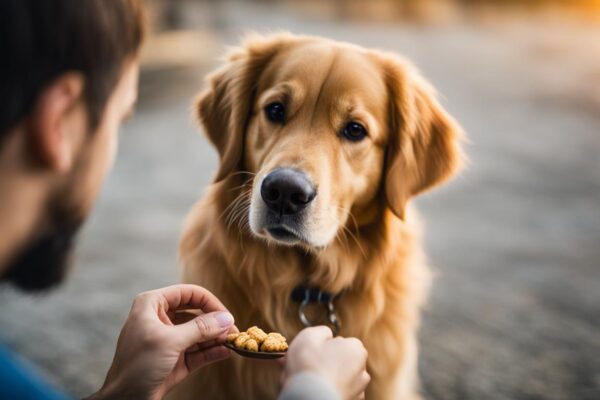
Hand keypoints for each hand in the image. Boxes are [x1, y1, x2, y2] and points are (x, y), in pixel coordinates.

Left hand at [89, 284, 236, 399]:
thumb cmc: (137, 366)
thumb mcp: (170, 342)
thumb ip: (200, 328)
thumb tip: (226, 318)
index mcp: (152, 305)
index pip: (187, 294)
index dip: (209, 302)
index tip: (226, 315)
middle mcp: (161, 319)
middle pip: (196, 313)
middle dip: (215, 322)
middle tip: (233, 331)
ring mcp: (169, 340)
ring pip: (199, 333)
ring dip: (216, 337)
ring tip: (233, 342)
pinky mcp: (176, 360)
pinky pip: (198, 351)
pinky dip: (212, 351)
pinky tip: (226, 352)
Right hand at [281, 326, 369, 399]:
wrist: (309, 399)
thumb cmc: (309, 366)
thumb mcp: (310, 335)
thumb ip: (322, 331)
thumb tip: (326, 335)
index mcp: (355, 349)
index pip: (339, 342)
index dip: (323, 345)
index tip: (311, 351)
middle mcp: (362, 369)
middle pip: (340, 360)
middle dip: (325, 361)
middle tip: (306, 364)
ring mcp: (358, 390)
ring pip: (339, 378)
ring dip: (327, 377)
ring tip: (308, 379)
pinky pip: (337, 391)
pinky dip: (328, 389)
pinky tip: (314, 389)